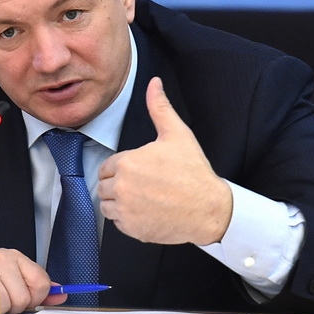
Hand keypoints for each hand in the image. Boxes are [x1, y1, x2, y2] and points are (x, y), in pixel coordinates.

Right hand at [0, 249, 67, 313]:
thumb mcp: (5, 277)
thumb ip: (33, 286)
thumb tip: (60, 295)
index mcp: (11, 256)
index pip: (41, 282)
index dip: (34, 298)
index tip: (23, 300)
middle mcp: (1, 258)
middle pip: (27, 297)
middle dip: (15, 307)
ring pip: (11, 304)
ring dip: (0, 311)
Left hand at [96, 77, 231, 245]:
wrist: (209, 209)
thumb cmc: (193, 172)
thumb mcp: (177, 134)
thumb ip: (160, 107)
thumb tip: (154, 83)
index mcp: (127, 164)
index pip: (106, 167)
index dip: (122, 168)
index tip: (140, 171)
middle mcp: (122, 189)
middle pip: (104, 187)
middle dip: (119, 185)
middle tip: (144, 185)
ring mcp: (126, 212)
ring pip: (108, 206)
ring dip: (120, 203)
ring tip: (144, 198)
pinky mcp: (133, 230)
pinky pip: (118, 224)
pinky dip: (128, 220)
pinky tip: (148, 212)